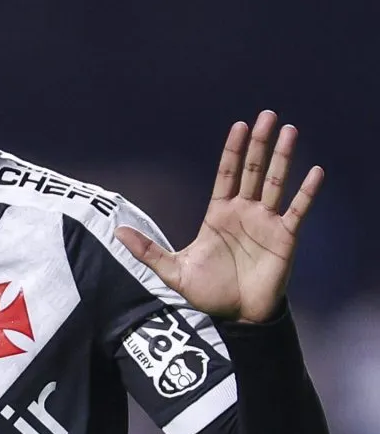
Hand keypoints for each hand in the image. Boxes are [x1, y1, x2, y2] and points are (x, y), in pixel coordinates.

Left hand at [115, 110, 323, 323]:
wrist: (236, 317)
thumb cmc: (208, 293)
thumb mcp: (172, 270)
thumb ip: (146, 250)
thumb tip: (116, 232)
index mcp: (219, 215)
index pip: (228, 174)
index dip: (233, 150)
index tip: (239, 125)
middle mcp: (244, 213)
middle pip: (253, 170)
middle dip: (259, 143)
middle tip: (267, 115)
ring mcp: (266, 223)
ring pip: (276, 182)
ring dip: (283, 157)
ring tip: (289, 130)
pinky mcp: (284, 238)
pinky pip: (297, 210)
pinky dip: (307, 192)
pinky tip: (316, 171)